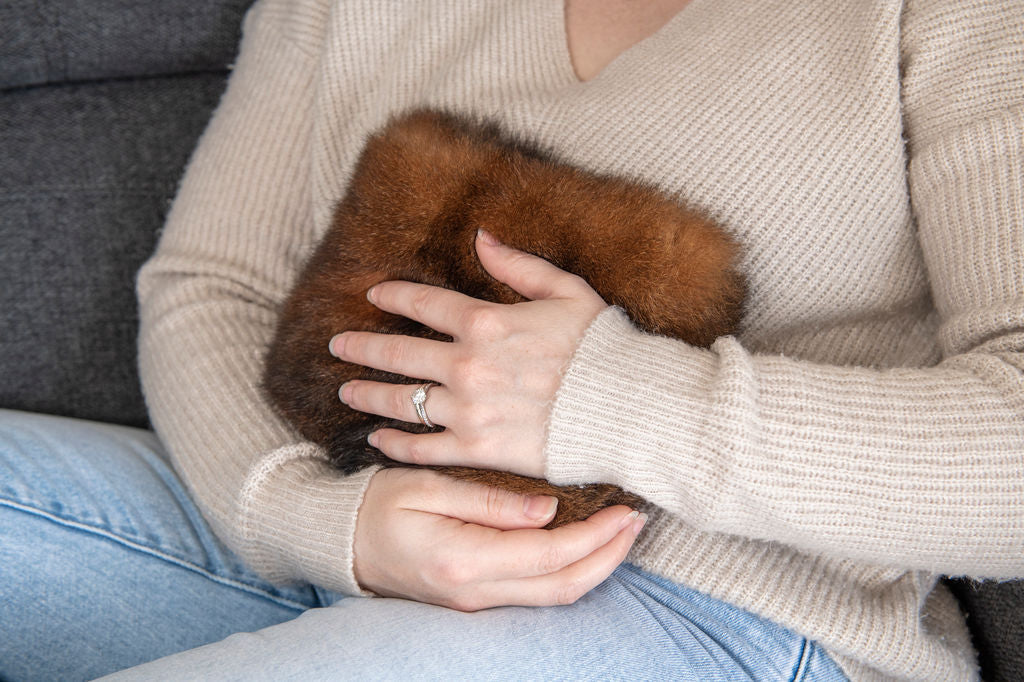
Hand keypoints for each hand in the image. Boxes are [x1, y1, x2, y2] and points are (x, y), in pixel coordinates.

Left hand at [331, 229, 606, 477]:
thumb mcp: (567, 291)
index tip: (374, 296)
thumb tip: (480, 237)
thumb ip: (518, 266)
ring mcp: (467, 410)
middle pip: (397, 353)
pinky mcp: (476, 449)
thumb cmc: (603, 348)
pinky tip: (377, 440)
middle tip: (338, 346)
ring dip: (368, 395)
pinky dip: (394, 446)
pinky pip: (422, 449)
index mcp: (486, 321)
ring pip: (401, 402)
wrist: (627, 409)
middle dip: (361, 347)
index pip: (423, 303)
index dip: (393, 296)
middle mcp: (466, 365)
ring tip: (347, 391)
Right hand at [353, 468, 645, 609]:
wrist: (338, 542)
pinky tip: (583, 544)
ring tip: (620, 531)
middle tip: (637, 521)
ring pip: (554, 596)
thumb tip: (549, 509)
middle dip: (609, 557)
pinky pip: (536, 593)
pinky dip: (569, 571)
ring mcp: (476, 601)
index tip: (625, 509)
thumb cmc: (376, 504)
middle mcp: (475, 592)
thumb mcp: (426, 487)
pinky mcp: (476, 598)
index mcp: (464, 559)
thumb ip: (488, 502)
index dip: (595, 536)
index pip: (550, 555)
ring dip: (595, 566)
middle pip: (564, 587)